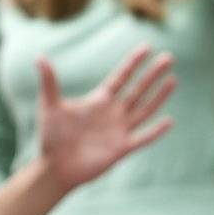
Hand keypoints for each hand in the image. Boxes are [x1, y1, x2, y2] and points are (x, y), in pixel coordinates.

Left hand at [37, 45, 173, 191]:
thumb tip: (39, 56)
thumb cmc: (50, 137)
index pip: (121, 76)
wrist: (55, 167)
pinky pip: (143, 138)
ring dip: (159, 95)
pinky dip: (155, 131)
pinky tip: (169, 120)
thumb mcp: (49, 105)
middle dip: (152, 74)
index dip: (133, 62)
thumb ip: (49, 82)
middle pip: (138, 89)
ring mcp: (119, 130)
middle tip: (168, 57)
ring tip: (173, 80)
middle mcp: (113, 113)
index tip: (146, 47)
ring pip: (145, 109)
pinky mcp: (122, 148)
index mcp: (99, 100)